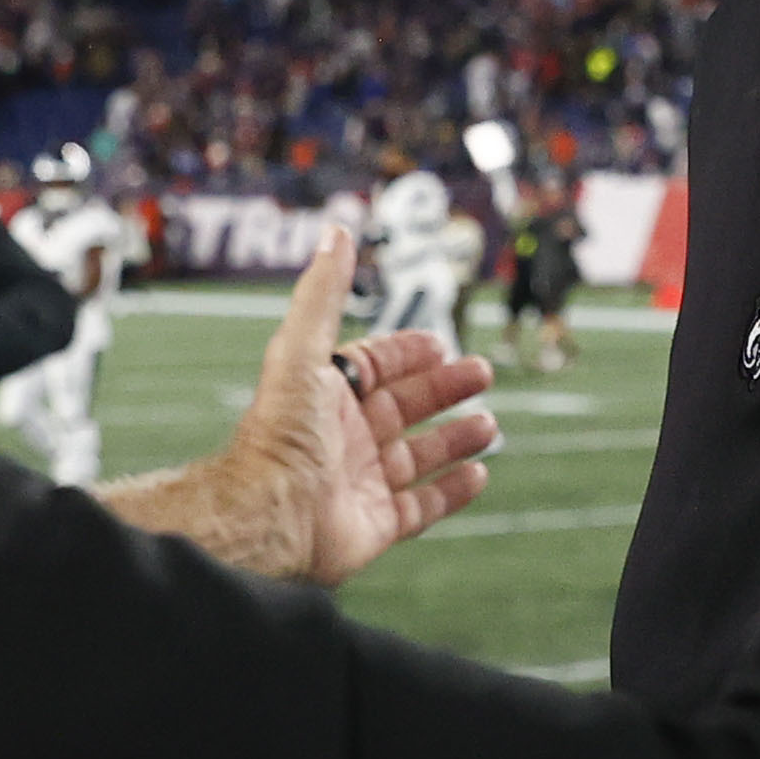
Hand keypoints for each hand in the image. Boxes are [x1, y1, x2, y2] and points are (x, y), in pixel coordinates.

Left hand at [100, 232, 493, 585]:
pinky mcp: (376, 526)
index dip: (405, 353)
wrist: (270, 514)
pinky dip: (453, 491)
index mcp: (325, 397)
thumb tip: (335, 232)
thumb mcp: (303, 349)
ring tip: (489, 424)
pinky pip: (423, 506)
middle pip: (403, 407)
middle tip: (483, 373)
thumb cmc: (281, 433)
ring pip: (418, 457)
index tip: (440, 343)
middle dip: (443, 390)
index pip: (371, 368)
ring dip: (455, 439)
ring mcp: (360, 484)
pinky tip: (479, 474)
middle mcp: (343, 439)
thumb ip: (323, 292)